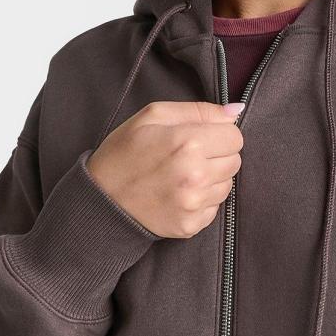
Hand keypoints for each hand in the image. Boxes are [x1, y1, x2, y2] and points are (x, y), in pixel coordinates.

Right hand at [85, 100, 245, 239]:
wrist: (100, 199)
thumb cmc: (123, 153)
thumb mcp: (152, 116)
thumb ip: (198, 110)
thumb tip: (235, 111)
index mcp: (188, 143)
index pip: (235, 136)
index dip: (219, 134)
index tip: (201, 137)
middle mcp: (195, 175)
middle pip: (235, 161)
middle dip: (217, 156)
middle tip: (187, 157)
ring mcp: (193, 204)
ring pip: (227, 185)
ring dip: (211, 179)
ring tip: (181, 176)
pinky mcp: (190, 225)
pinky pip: (214, 208)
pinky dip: (201, 201)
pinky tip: (178, 194)